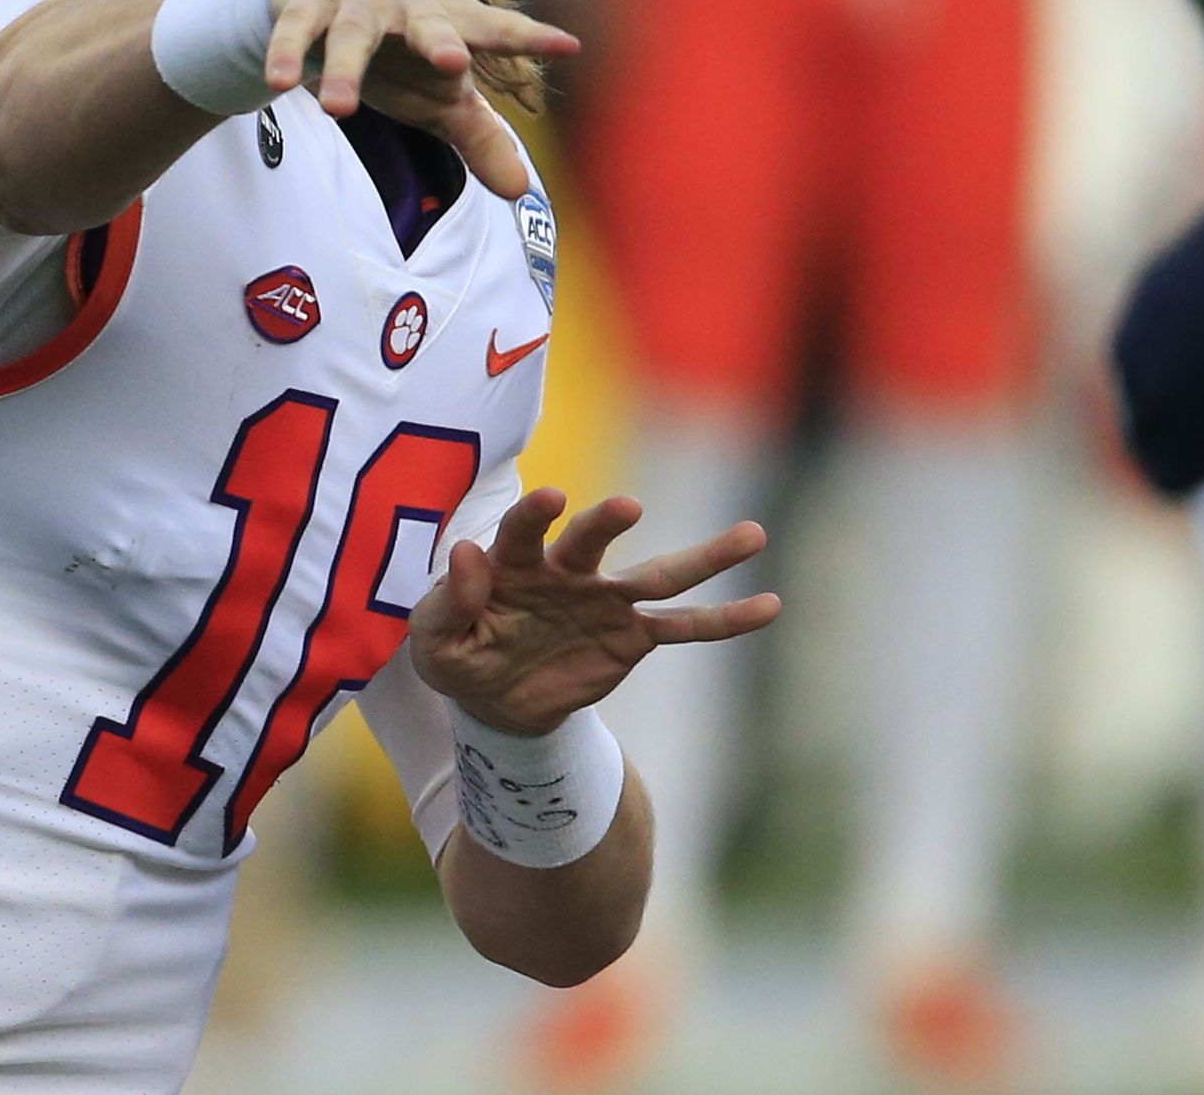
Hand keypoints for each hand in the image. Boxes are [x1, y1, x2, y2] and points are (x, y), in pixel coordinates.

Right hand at [263, 0, 578, 198]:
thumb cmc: (401, 46)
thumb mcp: (440, 93)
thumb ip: (480, 137)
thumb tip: (519, 192)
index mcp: (452, 21)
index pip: (497, 31)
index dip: (529, 39)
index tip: (567, 45)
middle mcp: (409, 4)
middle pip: (428, 21)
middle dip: (438, 39)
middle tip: (452, 66)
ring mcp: (356, 0)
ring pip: (352, 32)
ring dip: (343, 68)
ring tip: (338, 111)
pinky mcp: (307, 5)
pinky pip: (296, 30)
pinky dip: (286, 54)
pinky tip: (277, 84)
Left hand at [409, 488, 781, 736]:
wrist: (496, 703)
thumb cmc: (458, 655)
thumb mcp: (434, 644)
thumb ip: (446, 603)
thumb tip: (466, 554)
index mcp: (513, 563)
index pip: (523, 532)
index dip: (535, 516)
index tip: (552, 499)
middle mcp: (567, 571)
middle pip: (591, 541)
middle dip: (606, 524)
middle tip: (627, 507)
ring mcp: (605, 601)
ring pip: (658, 575)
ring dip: (705, 556)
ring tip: (755, 534)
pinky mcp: (632, 637)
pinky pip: (683, 627)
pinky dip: (725, 620)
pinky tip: (769, 606)